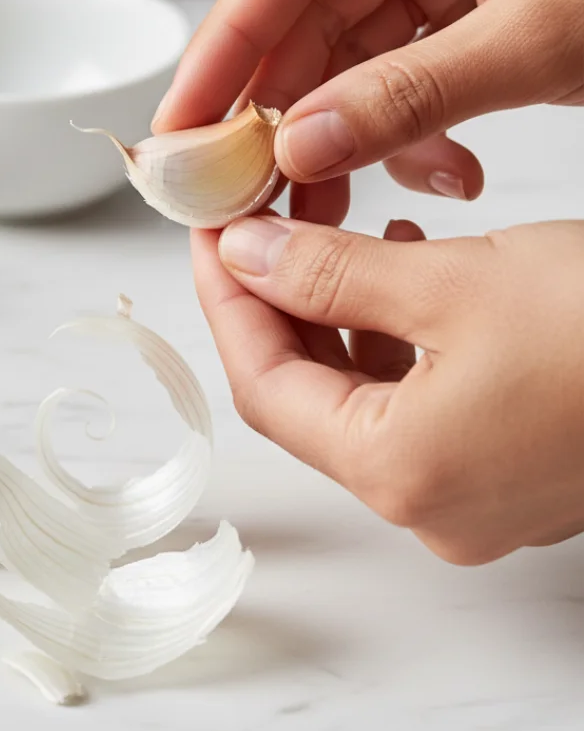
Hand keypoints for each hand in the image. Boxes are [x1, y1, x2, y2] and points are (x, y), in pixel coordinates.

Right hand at [155, 0, 583, 225]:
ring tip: (326, 197)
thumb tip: (303, 144)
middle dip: (277, 104)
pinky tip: (428, 174)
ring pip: (344, 55)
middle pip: (305, 12)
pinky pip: (394, 77)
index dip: (225, 40)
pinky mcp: (460, 11)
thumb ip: (407, 96)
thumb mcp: (540, 39)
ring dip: (337, 133)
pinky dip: (397, 135)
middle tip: (239, 176)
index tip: (186, 115)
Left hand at [193, 216, 583, 564]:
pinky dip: (399, 339)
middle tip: (264, 224)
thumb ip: (329, 274)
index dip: (228, 303)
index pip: (266, 388)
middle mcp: (435, 507)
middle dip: (279, 302)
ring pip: (366, 398)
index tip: (214, 238)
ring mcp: (480, 497)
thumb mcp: (454, 284)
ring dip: (340, 313)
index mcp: (402, 474)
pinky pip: (422, 406)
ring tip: (338, 235)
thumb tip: (247, 257)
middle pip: (310, 397)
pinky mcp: (516, 469)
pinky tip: (406, 274)